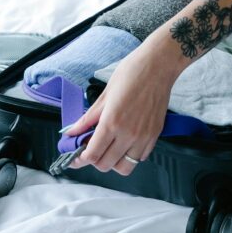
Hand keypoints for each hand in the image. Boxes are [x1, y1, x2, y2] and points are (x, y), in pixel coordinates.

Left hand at [62, 44, 176, 175]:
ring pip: (124, 167)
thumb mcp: (105, 94)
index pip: (92, 155)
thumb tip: (72, 132)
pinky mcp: (155, 135)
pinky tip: (125, 142)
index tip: (75, 157)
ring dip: (113, 161)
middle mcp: (128, 134)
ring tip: (109, 148)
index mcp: (112, 122)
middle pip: (105, 165)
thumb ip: (88, 118)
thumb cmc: (133, 73)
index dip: (79, 159)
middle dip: (94, 160)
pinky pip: (140, 157)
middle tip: (90, 149)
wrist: (159, 65)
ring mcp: (144, 137)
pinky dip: (130, 155)